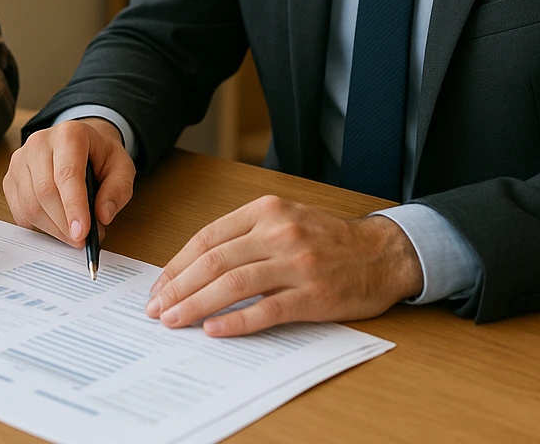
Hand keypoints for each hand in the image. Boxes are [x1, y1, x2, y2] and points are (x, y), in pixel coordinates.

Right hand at [3, 117, 135, 246]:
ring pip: (30, 205)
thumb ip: (117, 190)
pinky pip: (19, 212)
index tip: (82, 233)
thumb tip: (102, 216)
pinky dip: (39, 227)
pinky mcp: (10, 178)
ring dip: (53, 229)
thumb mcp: (122, 167)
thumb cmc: (99, 156)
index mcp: (69, 134)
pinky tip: (56, 225)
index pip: (67, 174)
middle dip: (65, 224)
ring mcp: (20, 160)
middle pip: (45, 192)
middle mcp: (39, 143)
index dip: (74, 206)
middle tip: (83, 240)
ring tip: (73, 233)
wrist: (78, 144)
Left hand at [145, 195, 422, 335]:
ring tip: (175, 320)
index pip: (208, 237)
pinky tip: (214, 329)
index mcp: (265, 210)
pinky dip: (236, 321)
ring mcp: (296, 263)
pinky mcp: (313, 295)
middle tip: (157, 308)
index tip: (159, 285)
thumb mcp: (284, 219)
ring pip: (233, 284)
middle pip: (214, 260)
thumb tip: (195, 266)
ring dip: (197, 304)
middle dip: (179, 286)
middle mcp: (278, 232)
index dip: (178, 264)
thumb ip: (244, 235)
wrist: (382, 253)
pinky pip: (266, 310)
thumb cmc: (326, 239)